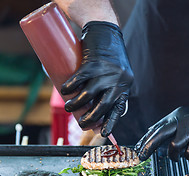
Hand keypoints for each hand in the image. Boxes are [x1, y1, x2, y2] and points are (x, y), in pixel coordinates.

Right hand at [61, 21, 132, 136]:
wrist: (105, 28)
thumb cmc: (107, 54)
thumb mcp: (114, 73)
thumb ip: (107, 88)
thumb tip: (92, 108)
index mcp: (124, 86)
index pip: (118, 109)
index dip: (110, 122)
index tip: (103, 133)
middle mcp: (119, 80)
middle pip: (104, 106)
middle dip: (90, 119)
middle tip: (80, 123)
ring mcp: (107, 71)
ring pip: (90, 94)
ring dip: (76, 104)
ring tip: (68, 106)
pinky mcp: (95, 62)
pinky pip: (81, 79)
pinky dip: (70, 87)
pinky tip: (64, 90)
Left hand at [134, 106, 188, 160]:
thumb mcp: (185, 118)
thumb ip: (169, 126)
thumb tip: (150, 133)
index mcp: (176, 115)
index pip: (156, 128)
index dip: (145, 139)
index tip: (137, 149)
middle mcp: (183, 120)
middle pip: (160, 134)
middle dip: (148, 146)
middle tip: (141, 156)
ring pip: (173, 146)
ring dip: (173, 155)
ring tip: (176, 157)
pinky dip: (188, 156)